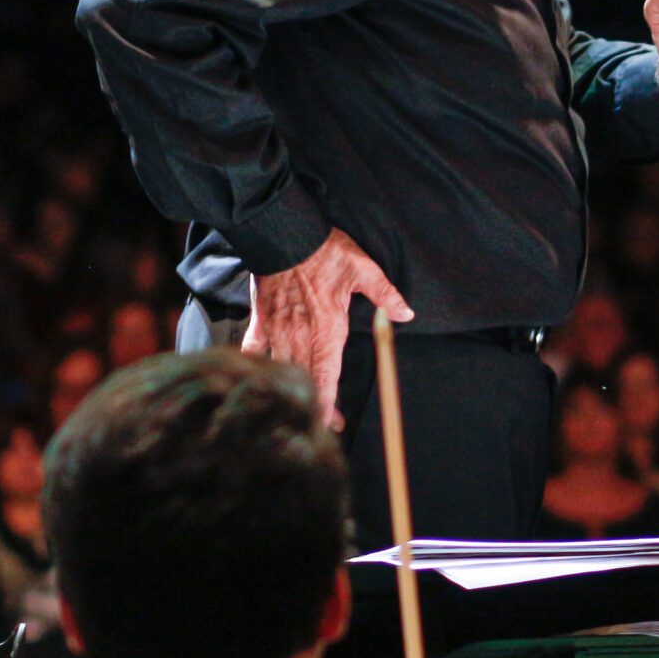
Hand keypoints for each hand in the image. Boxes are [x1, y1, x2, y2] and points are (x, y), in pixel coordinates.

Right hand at [246, 227, 411, 429]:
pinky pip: (253, 350)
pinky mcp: (261, 320)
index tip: (333, 424)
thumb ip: (384, 295)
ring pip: (280, 371)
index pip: (326, 378)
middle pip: (304, 381)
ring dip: (288, 392)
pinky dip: (256, 366)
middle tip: (320, 424)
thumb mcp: (363, 270)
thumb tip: (406, 314)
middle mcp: (300, 336)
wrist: (285, 234)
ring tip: (295, 409)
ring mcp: (278, 330)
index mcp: (327, 330)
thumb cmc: (326, 252)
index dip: (328, 405)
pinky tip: (258, 379)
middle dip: (312, 405)